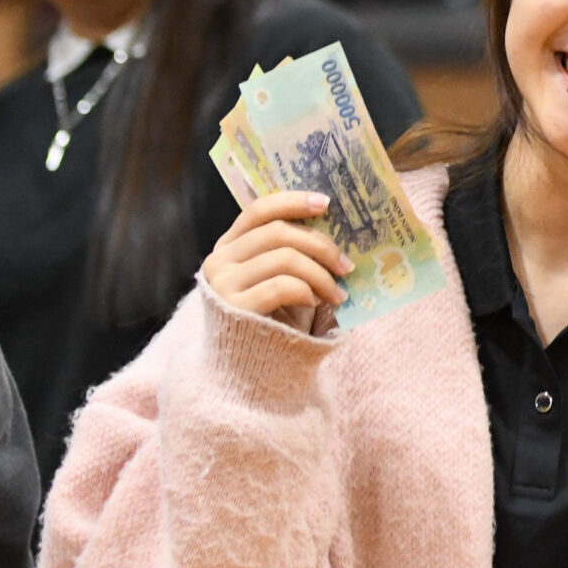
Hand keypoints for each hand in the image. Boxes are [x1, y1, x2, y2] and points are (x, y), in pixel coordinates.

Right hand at [202, 191, 349, 331]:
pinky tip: (317, 302)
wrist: (248, 365)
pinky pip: (282, 286)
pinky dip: (308, 291)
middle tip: (347, 266)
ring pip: (285, 258)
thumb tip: (337, 229)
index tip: (326, 203)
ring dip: (322, 275)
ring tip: (338, 293)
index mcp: (230, 245)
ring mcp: (224, 283)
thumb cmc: (274, 316)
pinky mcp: (235, 308)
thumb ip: (291, 252)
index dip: (293, 202)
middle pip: (279, 233)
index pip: (259, 210)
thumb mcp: (279, 278)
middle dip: (321, 246)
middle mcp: (220, 260)